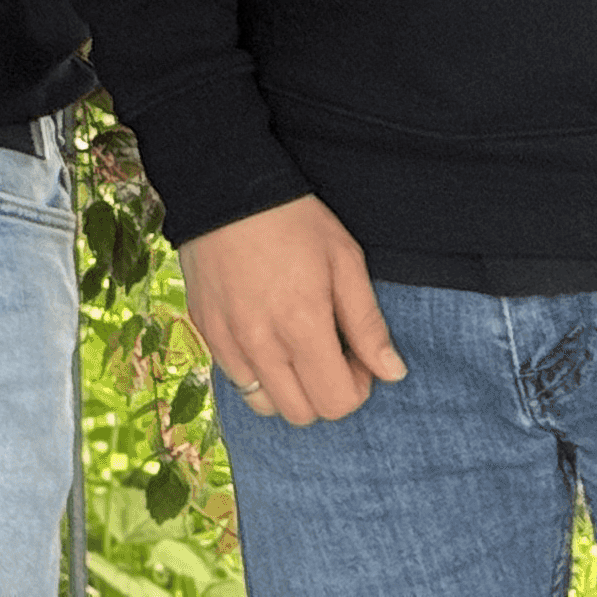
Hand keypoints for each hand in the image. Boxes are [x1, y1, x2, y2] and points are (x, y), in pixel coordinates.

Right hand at [179, 194, 409, 425]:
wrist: (223, 184)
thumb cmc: (292, 218)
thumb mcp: (345, 260)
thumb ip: (368, 323)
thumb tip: (393, 373)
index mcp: (302, 325)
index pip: (336, 403)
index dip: (357, 387)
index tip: (356, 355)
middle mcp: (261, 343)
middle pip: (301, 413)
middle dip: (325, 392)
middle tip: (329, 352)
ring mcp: (226, 339)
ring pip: (264, 404)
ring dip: (288, 389)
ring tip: (295, 350)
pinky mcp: (204, 328)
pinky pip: (234, 378)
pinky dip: (257, 373)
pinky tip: (266, 337)